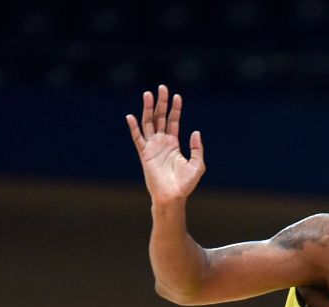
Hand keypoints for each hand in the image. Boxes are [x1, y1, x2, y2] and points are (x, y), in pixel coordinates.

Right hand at [126, 84, 204, 206]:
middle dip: (161, 103)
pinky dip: (134, 128)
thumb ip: (197, 149)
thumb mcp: (198, 165)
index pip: (173, 121)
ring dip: (148, 109)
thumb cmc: (185, 184)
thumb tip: (195, 132)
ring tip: (148, 94)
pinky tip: (130, 116)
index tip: (177, 96)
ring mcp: (152, 148)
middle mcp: (162, 143)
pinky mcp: (145, 155)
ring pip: (148, 123)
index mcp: (173, 144)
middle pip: (160, 118)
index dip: (175, 109)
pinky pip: (137, 139)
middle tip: (162, 88)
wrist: (173, 197)